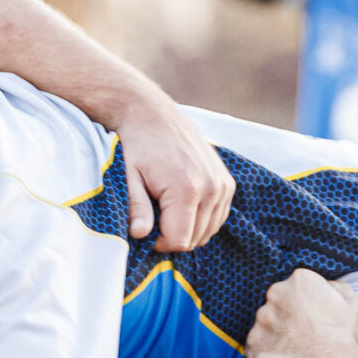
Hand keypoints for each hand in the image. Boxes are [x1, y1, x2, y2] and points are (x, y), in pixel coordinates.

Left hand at [117, 103, 233, 251]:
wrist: (154, 114)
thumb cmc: (138, 145)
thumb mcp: (129, 178)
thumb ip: (137, 208)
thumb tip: (139, 235)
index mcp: (186, 189)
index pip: (180, 241)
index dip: (161, 243)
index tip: (147, 230)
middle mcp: (211, 188)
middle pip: (196, 239)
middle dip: (173, 236)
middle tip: (155, 218)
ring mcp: (222, 184)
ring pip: (208, 230)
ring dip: (188, 228)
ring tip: (168, 209)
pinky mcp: (227, 182)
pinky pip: (218, 216)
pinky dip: (201, 219)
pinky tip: (183, 206)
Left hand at [245, 269, 357, 357]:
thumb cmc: (343, 338)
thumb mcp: (352, 303)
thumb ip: (335, 287)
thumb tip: (325, 287)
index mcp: (300, 280)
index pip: (298, 285)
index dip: (307, 303)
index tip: (315, 317)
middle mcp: (276, 293)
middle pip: (279, 300)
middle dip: (289, 313)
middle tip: (304, 333)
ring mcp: (261, 318)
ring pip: (267, 321)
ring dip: (278, 331)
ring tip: (296, 348)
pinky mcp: (252, 341)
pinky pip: (258, 343)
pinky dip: (269, 350)